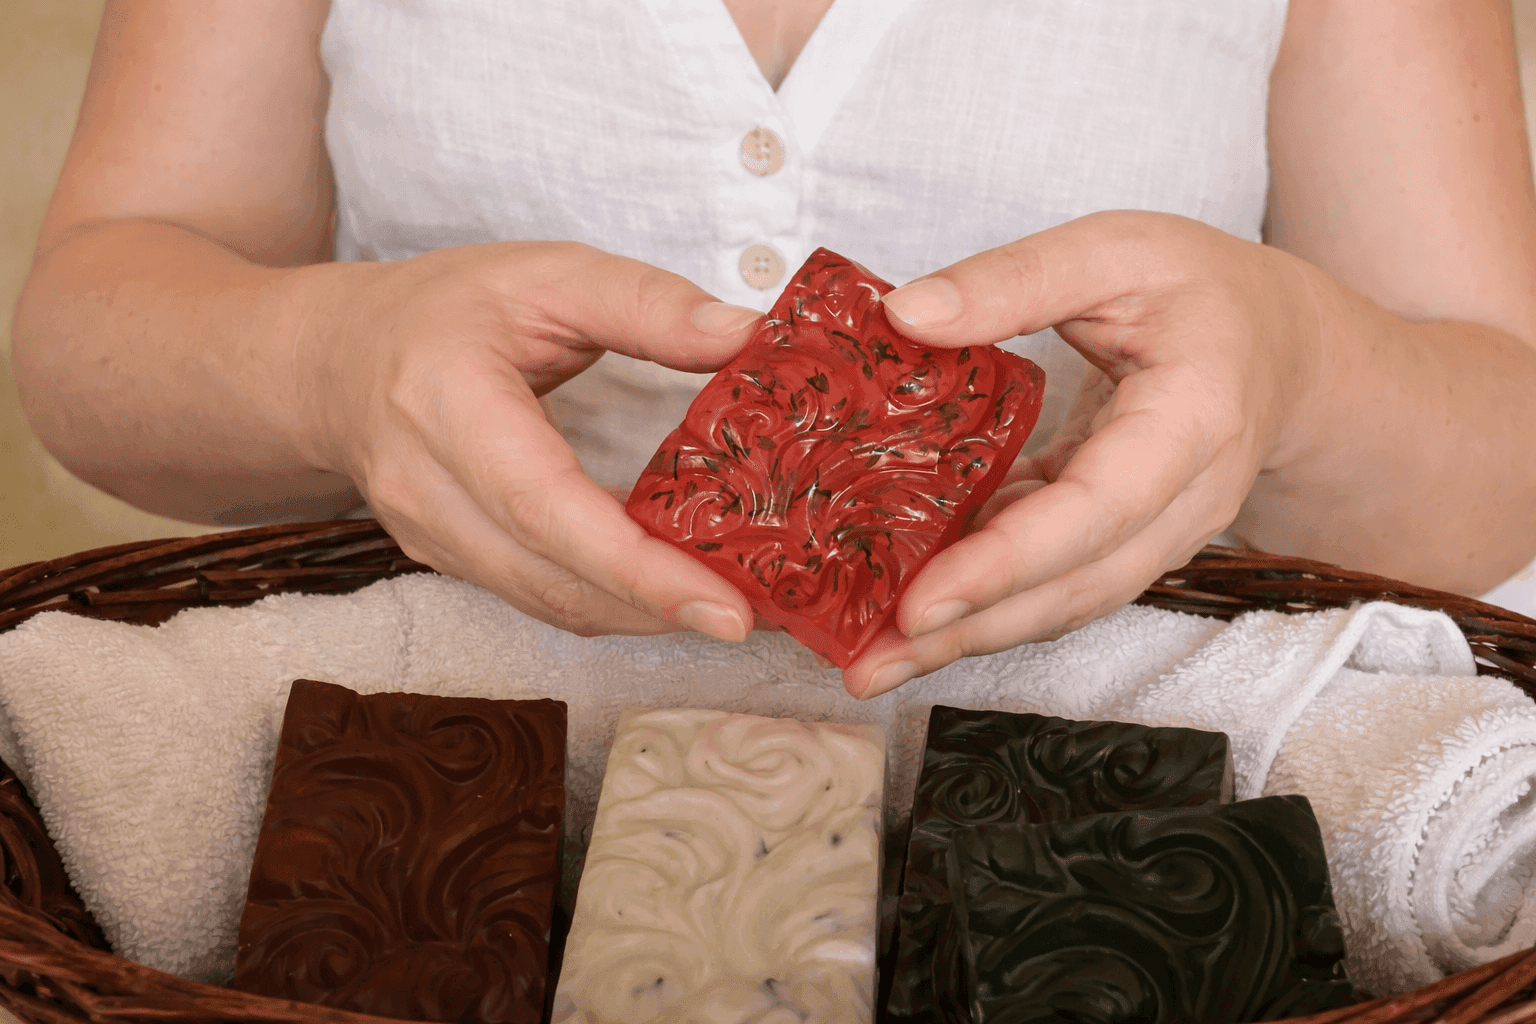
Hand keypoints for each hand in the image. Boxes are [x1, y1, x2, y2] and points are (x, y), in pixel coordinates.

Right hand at [293, 241, 762, 639]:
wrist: (331, 362)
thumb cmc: (438, 311)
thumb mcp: (544, 274)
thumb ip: (646, 303)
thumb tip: (746, 336)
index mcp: (447, 404)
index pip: (546, 508)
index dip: (638, 569)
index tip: (724, 607)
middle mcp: (427, 490)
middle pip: (551, 581)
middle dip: (659, 610)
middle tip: (754, 616)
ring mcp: (431, 539)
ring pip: (548, 604)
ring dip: (640, 614)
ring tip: (728, 604)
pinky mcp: (448, 563)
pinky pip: (538, 597)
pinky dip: (608, 600)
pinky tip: (666, 586)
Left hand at [843, 211, 1323, 697]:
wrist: (1284, 349)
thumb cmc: (1204, 292)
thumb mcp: (1117, 250)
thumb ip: (1016, 279)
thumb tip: (905, 315)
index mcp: (1191, 422)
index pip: (1097, 510)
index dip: (1009, 561)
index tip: (922, 600)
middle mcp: (1183, 502)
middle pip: (1074, 588)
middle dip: (970, 631)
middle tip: (872, 664)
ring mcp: (1155, 535)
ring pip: (1061, 603)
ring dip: (968, 638)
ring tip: (876, 661)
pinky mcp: (1117, 542)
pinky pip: (1051, 582)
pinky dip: (984, 601)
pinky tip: (912, 613)